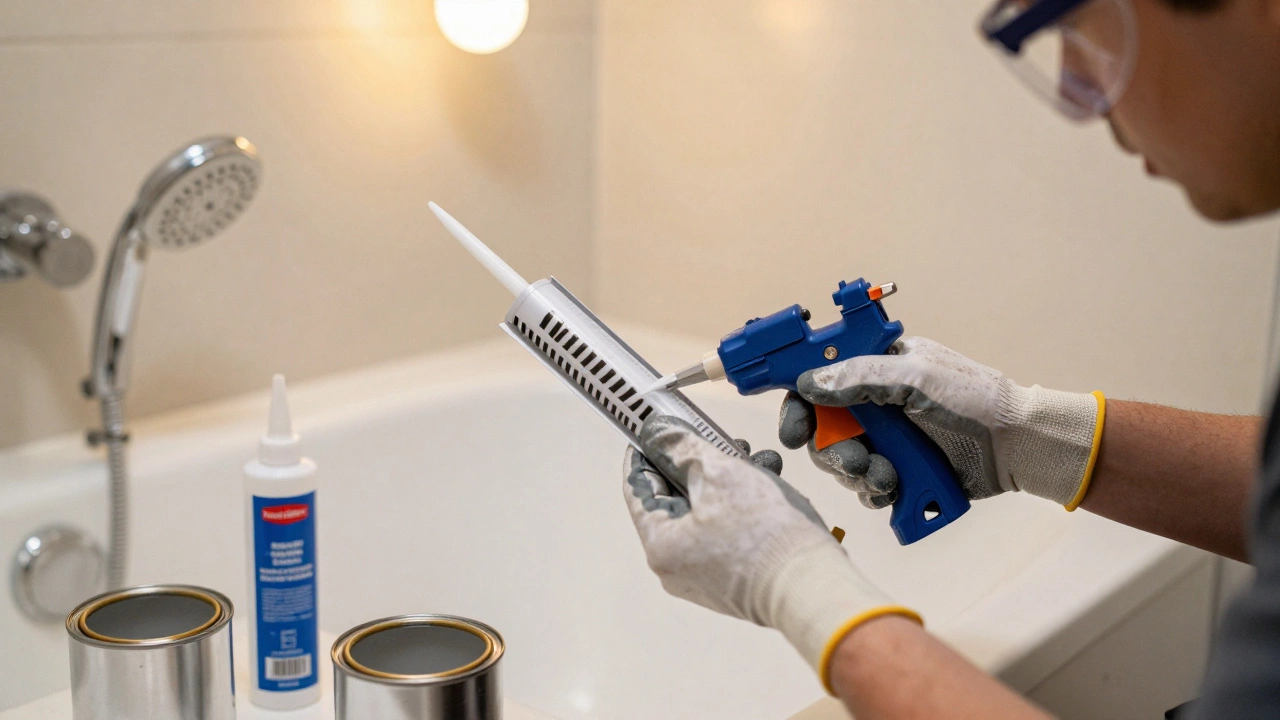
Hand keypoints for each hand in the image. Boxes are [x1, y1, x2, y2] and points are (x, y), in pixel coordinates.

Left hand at [623, 415, 919, 690]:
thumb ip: (681, 448)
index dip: (644, 452)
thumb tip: (657, 434)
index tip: (652, 427)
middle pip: (675, 499)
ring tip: (755, 458)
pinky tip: (768, 483)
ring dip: (726, 481)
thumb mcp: (719, 473)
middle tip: (716, 437)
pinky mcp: (733, 580)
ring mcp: (704, 577)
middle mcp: (676, 568)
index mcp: (660, 546)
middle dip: (697, 462)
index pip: (637, 488)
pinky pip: (726, 532)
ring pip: (705, 512)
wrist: (813, 586)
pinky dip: (741, 505)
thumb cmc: (764, 534)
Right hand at [779, 336, 1104, 508]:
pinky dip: (873, 490)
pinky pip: (865, 485)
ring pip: (840, 461)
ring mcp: (885, 438)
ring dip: (856, 472)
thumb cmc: (976, 399)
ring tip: (885, 476)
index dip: (797, 401)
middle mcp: (874, 403)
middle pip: (821, 428)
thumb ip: (860, 377)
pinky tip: (894, 489)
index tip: (792, 427)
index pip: (818, 379)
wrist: (1017, 445)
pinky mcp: (898, 469)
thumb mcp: (916, 378)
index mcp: (875, 368)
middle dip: (830, 449)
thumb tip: (810, 381)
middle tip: (852, 458)